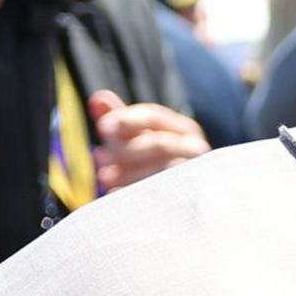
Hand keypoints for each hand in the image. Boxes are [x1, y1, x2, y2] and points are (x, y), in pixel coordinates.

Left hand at [89, 92, 207, 193]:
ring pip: (159, 171)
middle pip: (158, 143)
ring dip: (127, 174)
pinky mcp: (191, 199)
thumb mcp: (139, 138)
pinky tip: (115, 192)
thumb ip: (120, 119)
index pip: (153, 116)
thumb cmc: (157, 162)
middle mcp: (196, 149)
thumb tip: (98, 97)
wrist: (187, 198)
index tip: (102, 128)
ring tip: (104, 177)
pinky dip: (134, 193)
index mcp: (185, 129)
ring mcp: (197, 175)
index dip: (125, 120)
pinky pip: (160, 196)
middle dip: (124, 149)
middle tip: (99, 157)